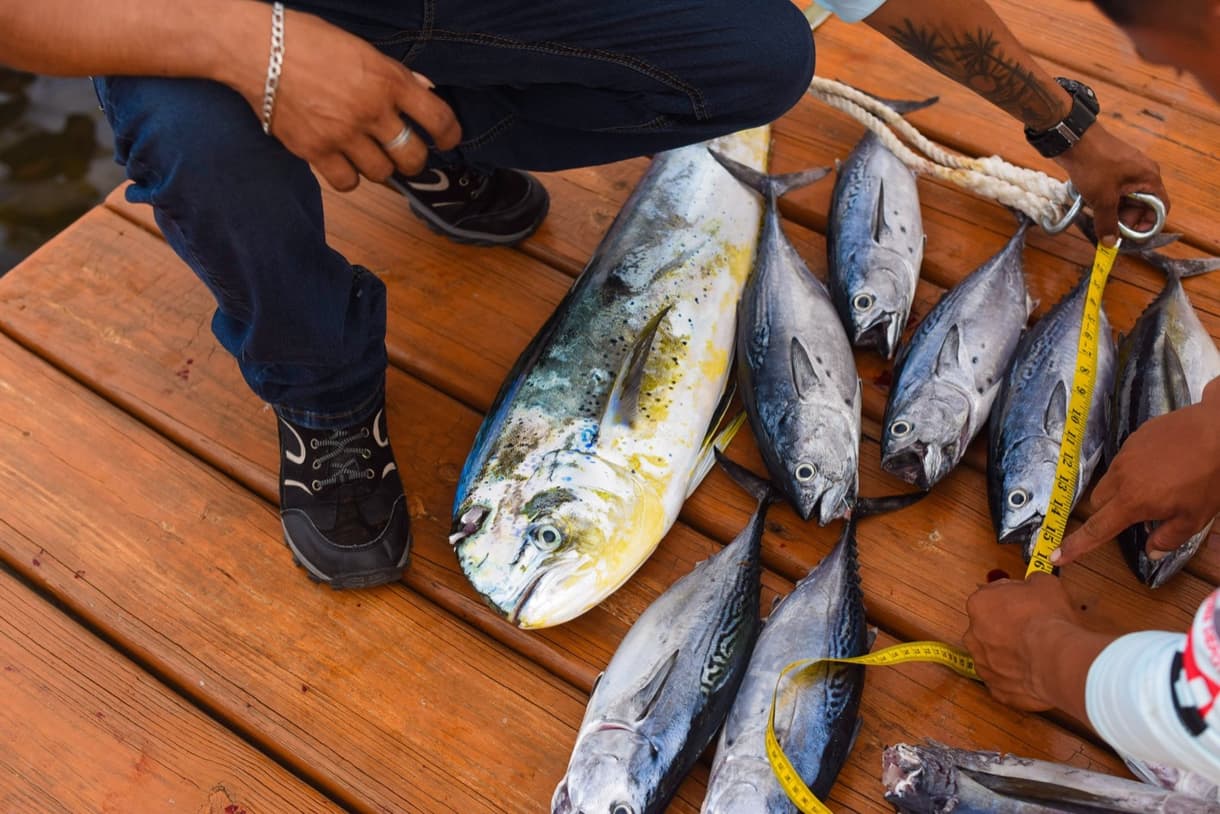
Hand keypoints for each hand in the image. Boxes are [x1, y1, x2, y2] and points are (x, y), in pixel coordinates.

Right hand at [222, 8, 459, 190]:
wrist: (256, 49)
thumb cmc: (308, 41)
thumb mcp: (361, 48)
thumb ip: (396, 74)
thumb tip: (425, 91)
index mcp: (388, 80)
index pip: (439, 119)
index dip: (450, 136)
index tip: (448, 141)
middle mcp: (371, 110)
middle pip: (413, 157)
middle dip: (414, 159)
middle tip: (405, 153)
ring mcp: (343, 134)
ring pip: (383, 173)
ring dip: (381, 168)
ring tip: (369, 154)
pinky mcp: (316, 151)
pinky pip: (348, 182)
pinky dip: (350, 177)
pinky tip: (344, 163)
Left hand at [964, 574, 1112, 720]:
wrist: (1057, 659)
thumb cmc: (1047, 620)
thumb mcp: (1044, 583)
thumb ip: (1032, 582)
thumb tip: (1034, 583)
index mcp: (979, 605)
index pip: (991, 597)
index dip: (1010, 600)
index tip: (1024, 603)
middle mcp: (973, 635)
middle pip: (989, 628)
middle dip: (1006, 628)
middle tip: (1030, 629)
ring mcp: (983, 664)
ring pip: (995, 656)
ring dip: (1010, 654)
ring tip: (1036, 653)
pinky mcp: (996, 688)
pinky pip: (1005, 680)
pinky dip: (1017, 678)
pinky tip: (1035, 672)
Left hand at [1055, 123, 1168, 245]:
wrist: (1074, 140)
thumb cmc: (1095, 165)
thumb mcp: (1102, 199)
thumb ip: (1108, 223)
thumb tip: (1110, 243)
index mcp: (1149, 179)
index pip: (1160, 208)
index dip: (1148, 225)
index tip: (1131, 237)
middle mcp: (1143, 174)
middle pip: (1142, 205)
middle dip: (1126, 219)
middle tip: (1108, 228)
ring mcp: (1128, 170)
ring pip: (1127, 198)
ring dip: (1114, 211)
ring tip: (1097, 217)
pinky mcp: (1114, 169)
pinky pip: (1116, 190)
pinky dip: (1107, 200)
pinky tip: (1092, 205)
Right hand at [1055, 376, 1219, 565]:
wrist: (1219, 430)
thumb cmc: (1210, 478)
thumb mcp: (1196, 518)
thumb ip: (1168, 538)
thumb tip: (1151, 552)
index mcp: (1132, 502)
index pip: (1097, 529)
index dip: (1076, 545)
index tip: (1056, 555)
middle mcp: (1120, 477)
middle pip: (1098, 502)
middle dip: (1109, 513)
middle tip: (1138, 514)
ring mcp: (1125, 454)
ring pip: (1110, 480)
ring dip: (1122, 490)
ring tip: (1158, 485)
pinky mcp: (1134, 437)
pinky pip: (1125, 460)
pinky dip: (1135, 469)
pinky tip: (1163, 464)